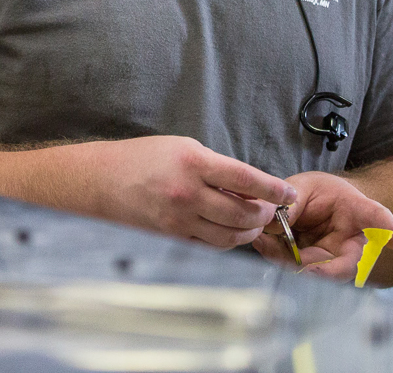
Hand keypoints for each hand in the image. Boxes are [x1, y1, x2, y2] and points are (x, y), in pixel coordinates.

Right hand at [77, 136, 297, 248]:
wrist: (103, 181)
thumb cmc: (144, 158)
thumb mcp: (184, 147)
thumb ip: (217, 167)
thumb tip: (251, 186)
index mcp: (193, 162)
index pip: (245, 179)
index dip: (273, 189)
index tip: (289, 193)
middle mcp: (188, 193)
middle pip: (242, 213)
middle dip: (265, 214)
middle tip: (273, 210)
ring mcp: (180, 220)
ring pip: (230, 235)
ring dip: (250, 231)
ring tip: (255, 222)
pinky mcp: (173, 237)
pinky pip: (211, 246)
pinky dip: (228, 241)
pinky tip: (232, 231)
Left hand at [253, 170, 392, 279]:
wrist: (311, 206)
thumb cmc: (318, 192)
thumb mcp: (305, 186)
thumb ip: (293, 200)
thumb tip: (272, 220)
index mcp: (357, 212)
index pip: (376, 218)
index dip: (387, 228)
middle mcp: (349, 242)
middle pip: (345, 264)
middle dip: (323, 271)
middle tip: (305, 270)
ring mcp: (330, 257)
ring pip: (314, 270)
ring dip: (288, 261)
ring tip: (263, 240)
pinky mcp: (307, 264)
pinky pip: (293, 266)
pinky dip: (275, 256)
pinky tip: (259, 241)